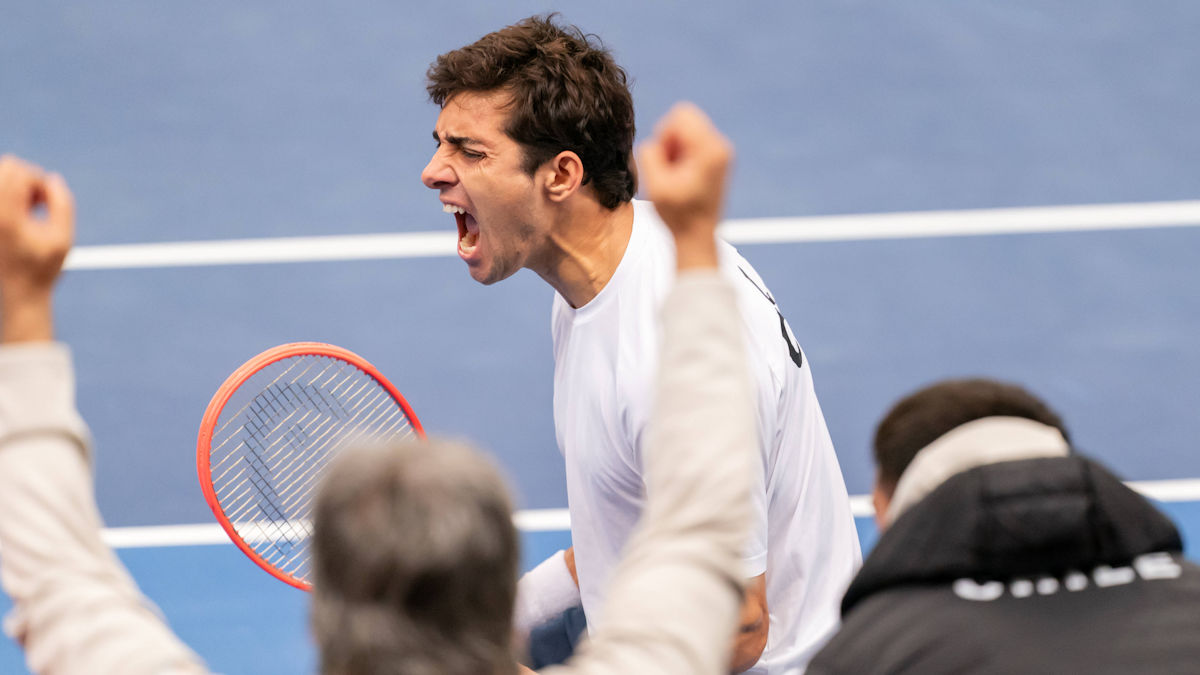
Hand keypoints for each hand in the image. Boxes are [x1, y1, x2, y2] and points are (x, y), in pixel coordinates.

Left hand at [0, 155, 74, 341]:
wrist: (18, 291)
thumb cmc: (42, 268)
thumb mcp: (63, 239)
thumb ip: (63, 205)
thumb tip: (53, 180)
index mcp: (7, 217)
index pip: (19, 172)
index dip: (40, 181)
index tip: (48, 203)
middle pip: (7, 166)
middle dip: (29, 178)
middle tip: (38, 202)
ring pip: (1, 174)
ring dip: (19, 184)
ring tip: (29, 207)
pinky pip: (0, 189)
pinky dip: (11, 193)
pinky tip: (19, 211)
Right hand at [637, 103, 732, 268]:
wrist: (698, 236)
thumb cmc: (679, 215)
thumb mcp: (655, 186)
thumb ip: (649, 154)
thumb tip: (655, 141)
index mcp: (709, 150)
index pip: (681, 115)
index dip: (665, 134)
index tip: (665, 159)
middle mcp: (721, 146)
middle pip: (685, 119)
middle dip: (670, 139)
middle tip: (669, 168)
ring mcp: (722, 152)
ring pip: (688, 129)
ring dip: (675, 148)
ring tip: (675, 175)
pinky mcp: (718, 158)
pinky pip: (693, 141)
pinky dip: (682, 154)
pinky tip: (682, 176)